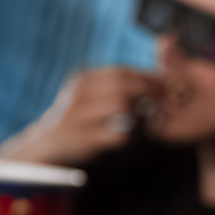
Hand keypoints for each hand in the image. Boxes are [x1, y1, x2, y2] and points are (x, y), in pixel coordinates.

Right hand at [0, 67, 161, 166]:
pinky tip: (132, 136)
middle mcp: (80, 93)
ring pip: (120, 104)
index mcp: (83, 79)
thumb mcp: (88, 93)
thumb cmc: (78, 117)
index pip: (120, 71)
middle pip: (122, 84)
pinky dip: (130, 135)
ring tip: (149, 116)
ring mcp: (81, 116)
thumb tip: (147, 79)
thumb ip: (112, 85)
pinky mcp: (85, 139)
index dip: (146, 76)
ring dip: (140, 110)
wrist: (50, 143)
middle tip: (164, 99)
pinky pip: (118, 135)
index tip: (164, 83)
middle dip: (147, 89)